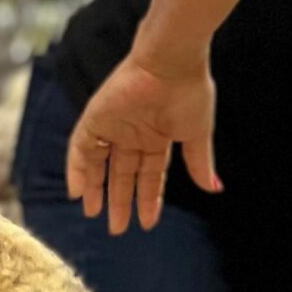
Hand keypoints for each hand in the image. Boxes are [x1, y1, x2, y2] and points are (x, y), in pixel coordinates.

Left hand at [65, 53, 217, 235]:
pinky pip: (81, 147)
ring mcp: (114, 125)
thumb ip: (200, 163)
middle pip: (123, 173)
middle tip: (117, 228)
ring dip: (96, 188)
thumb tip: (213, 188)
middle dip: (120, 200)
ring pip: (100, 163)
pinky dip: (78, 169)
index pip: (150, 173)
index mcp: (158, 135)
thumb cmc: (189, 93)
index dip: (149, 198)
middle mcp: (134, 132)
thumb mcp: (197, 134)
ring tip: (94, 213)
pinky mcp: (96, 116)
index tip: (147, 223)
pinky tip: (78, 192)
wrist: (171, 62)